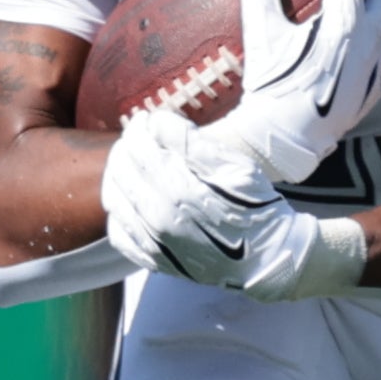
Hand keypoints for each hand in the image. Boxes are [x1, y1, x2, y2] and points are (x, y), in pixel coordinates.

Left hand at [106, 113, 362, 295]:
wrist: (266, 256)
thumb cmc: (254, 206)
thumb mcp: (233, 165)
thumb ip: (191, 141)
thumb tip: (156, 122)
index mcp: (179, 190)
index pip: (138, 147)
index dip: (139, 128)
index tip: (146, 119)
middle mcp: (159, 218)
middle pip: (121, 170)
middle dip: (126, 147)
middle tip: (139, 138)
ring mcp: (153, 242)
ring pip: (114, 199)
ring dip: (118, 175)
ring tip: (134, 164)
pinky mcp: (153, 260)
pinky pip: (118, 233)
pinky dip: (118, 211)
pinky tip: (132, 200)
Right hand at [219, 0, 380, 186]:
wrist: (284, 142)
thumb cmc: (273, 85)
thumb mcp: (262, 32)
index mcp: (347, 22)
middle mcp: (370, 43)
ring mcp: (374, 71)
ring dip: (368, 14)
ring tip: (347, 11)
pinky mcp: (370, 95)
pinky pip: (375, 62)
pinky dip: (365, 48)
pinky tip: (346, 55)